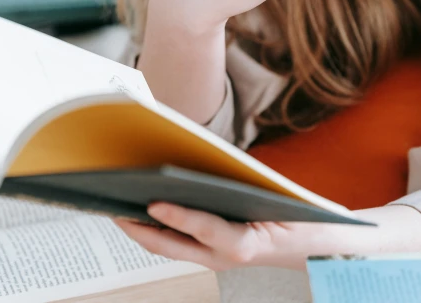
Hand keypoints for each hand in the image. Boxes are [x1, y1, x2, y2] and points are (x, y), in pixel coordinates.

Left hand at [115, 202, 420, 271]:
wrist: (317, 244)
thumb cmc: (297, 218)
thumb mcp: (277, 200)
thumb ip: (243, 190)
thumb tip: (199, 170)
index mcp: (245, 244)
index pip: (205, 229)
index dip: (177, 216)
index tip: (152, 202)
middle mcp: (223, 256)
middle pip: (171, 245)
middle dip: (138, 227)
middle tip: (111, 203)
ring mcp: (214, 257)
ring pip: (168, 246)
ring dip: (141, 227)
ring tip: (117, 201)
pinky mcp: (211, 251)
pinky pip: (177, 240)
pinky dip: (157, 226)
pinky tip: (143, 204)